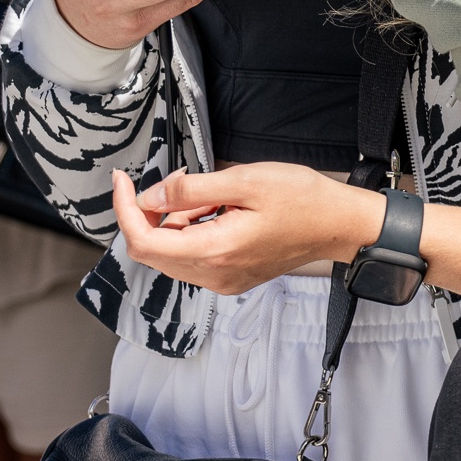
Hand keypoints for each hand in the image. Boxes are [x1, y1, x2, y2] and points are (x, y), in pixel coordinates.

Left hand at [110, 165, 381, 293]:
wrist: (338, 225)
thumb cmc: (301, 199)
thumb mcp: (244, 180)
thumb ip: (191, 190)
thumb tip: (150, 195)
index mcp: (214, 251)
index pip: (144, 241)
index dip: (125, 208)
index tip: (122, 180)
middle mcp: (213, 275)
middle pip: (152, 251)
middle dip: (148, 213)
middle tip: (173, 180)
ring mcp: (222, 281)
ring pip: (170, 254)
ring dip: (172, 221)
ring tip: (208, 192)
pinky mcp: (230, 278)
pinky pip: (192, 258)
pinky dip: (189, 232)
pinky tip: (214, 210)